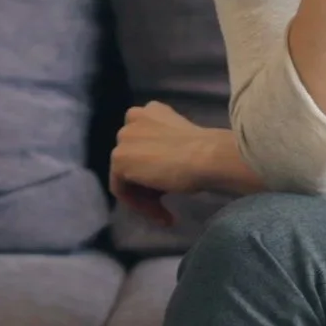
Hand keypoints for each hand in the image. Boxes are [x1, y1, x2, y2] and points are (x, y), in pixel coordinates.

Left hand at [108, 102, 218, 226]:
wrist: (207, 157)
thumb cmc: (206, 150)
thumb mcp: (183, 141)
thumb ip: (166, 145)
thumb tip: (163, 165)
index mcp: (151, 111)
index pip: (143, 141)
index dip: (155, 164)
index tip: (170, 182)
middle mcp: (132, 118)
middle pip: (132, 157)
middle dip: (148, 180)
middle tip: (168, 198)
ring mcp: (123, 138)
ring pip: (126, 174)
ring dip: (146, 196)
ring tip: (166, 213)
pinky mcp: (119, 160)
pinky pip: (121, 189)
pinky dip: (139, 205)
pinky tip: (162, 214)